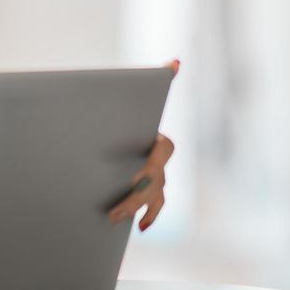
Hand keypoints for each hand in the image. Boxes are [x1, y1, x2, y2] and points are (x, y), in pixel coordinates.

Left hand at [107, 58, 179, 231]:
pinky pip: (155, 205)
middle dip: (136, 197)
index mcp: (159, 141)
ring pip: (155, 197)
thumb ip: (158, 80)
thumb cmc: (127, 114)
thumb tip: (176, 62)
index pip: (162, 154)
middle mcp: (162, 161)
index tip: (134, 177)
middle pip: (155, 182)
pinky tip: (141, 227)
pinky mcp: (149, 190)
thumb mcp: (132, 98)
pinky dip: (150, 216)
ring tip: (116, 218)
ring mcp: (158, 177)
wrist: (119, 128)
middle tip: (114, 210)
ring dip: (140, 209)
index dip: (151, 166)